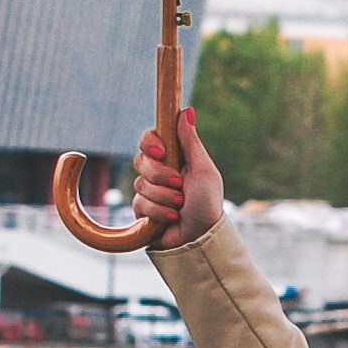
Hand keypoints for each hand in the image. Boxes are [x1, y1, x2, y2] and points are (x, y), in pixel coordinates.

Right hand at [132, 109, 224, 247]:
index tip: (161, 151)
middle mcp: (160, 172)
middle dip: (160, 175)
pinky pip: (139, 203)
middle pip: (141, 160)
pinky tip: (171, 218)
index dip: (150, 142)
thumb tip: (186, 110)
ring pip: (140, 184)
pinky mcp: (143, 210)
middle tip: (179, 185)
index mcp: (175, 158)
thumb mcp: (203, 169)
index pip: (149, 139)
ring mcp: (150, 191)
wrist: (200, 237)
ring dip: (164, 197)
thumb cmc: (208, 203)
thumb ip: (190, 141)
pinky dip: (158, 212)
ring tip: (180, 206)